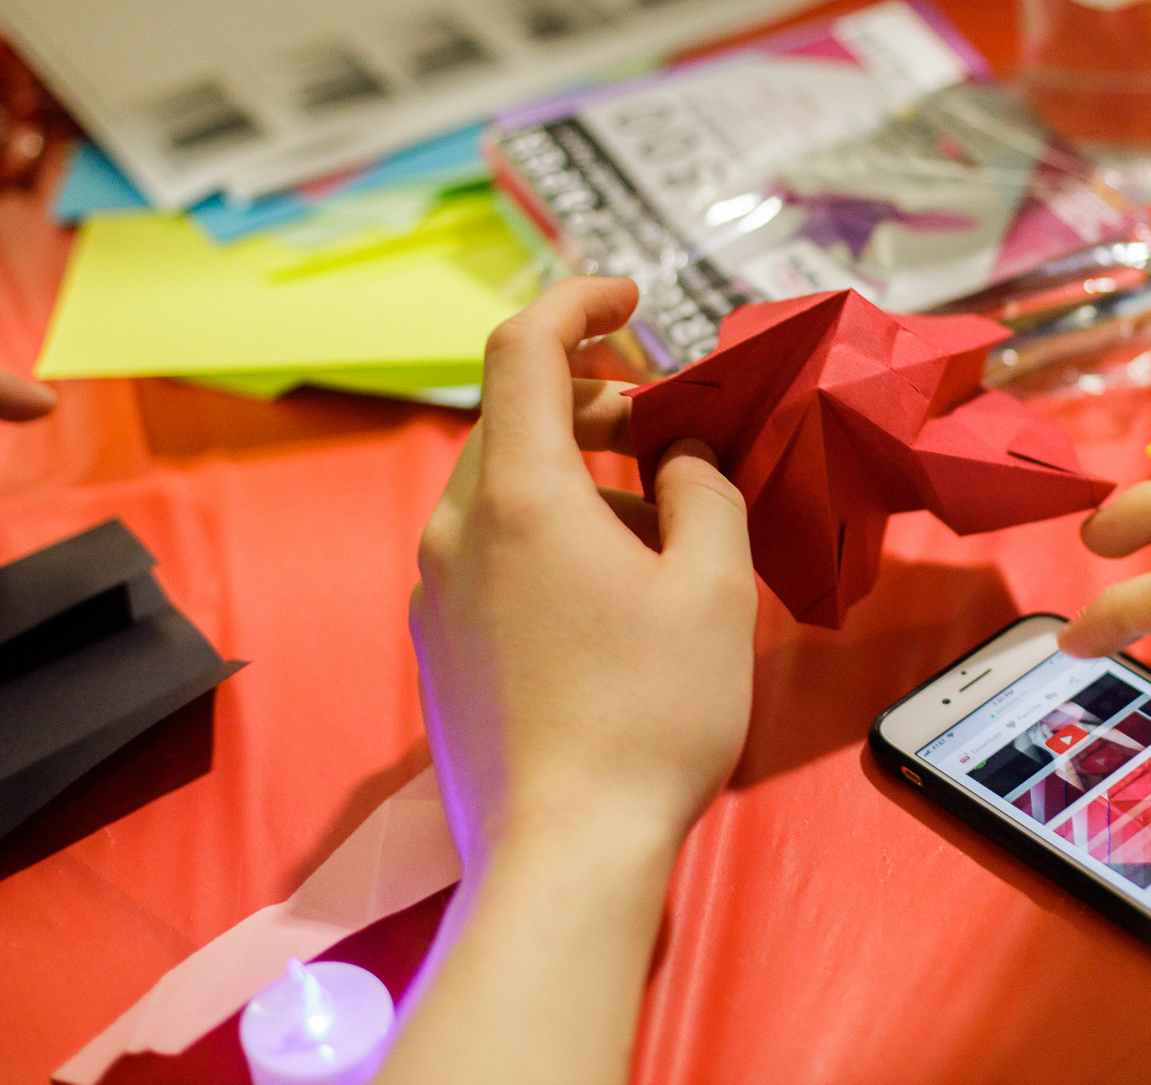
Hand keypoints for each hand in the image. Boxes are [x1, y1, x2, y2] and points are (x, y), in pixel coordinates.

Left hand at [410, 276, 757, 873]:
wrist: (564, 854)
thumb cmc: (650, 716)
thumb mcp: (714, 587)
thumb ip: (702, 491)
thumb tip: (679, 459)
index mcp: (522, 495)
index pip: (524, 347)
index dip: (578, 300)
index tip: (632, 296)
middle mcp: (459, 528)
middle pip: (515, 413)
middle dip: (594, 392)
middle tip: (668, 416)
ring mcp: (436, 588)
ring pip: (503, 483)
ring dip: (577, 466)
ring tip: (657, 512)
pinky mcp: (437, 642)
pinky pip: (490, 546)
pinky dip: (549, 524)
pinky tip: (610, 582)